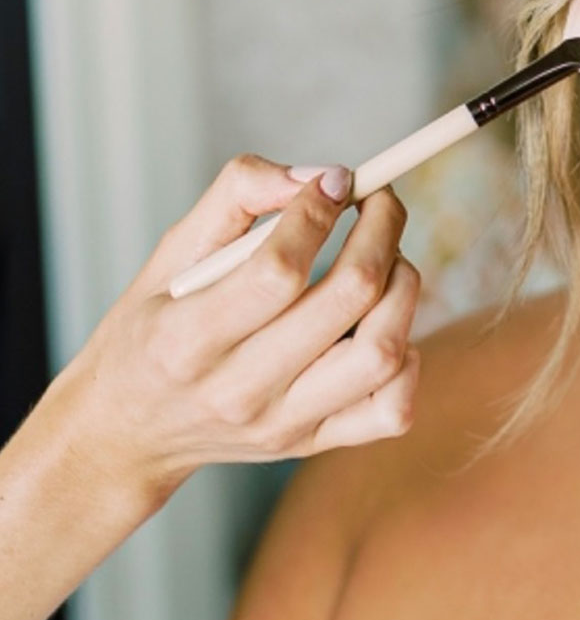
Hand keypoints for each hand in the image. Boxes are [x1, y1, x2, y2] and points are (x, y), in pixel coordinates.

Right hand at [56, 156, 421, 514]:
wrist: (130, 431)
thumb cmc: (152, 329)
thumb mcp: (171, 253)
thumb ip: (237, 196)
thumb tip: (318, 176)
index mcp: (187, 339)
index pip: (277, 270)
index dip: (319, 212)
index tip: (336, 180)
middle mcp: (236, 390)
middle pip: (345, 302)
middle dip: (381, 232)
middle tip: (379, 201)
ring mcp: (280, 424)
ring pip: (379, 355)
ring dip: (402, 289)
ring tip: (387, 259)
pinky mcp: (309, 443)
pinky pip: (389, 411)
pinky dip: (408, 362)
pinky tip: (385, 325)